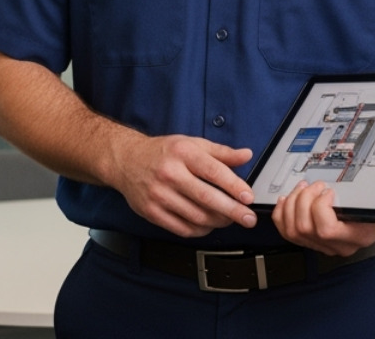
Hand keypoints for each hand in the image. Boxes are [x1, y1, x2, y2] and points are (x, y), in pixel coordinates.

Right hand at [107, 134, 256, 237]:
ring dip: (218, 222)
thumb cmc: (162, 152)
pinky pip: (182, 229)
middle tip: (248, 218)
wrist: (126, 160)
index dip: (234, 186)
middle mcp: (170, 174)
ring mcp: (159, 195)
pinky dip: (200, 230)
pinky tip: (208, 224)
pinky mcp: (152, 212)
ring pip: (196, 217)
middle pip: (206, 198)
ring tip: (229, 220)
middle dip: (232, 211)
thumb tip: (246, 155)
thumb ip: (221, 152)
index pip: (213, 171)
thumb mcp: (191, 143)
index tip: (248, 197)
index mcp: (182, 153)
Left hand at [272, 182, 374, 256]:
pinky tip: (287, 199)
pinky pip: (286, 232)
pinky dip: (282, 213)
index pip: (326, 230)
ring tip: (302, 188)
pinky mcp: (308, 240)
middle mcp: (336, 245)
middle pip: (304, 228)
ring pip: (292, 230)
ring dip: (292, 204)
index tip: (328, 191)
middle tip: (314, 185)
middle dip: (303, 200)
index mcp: (354, 237)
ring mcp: (320, 245)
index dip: (319, 208)